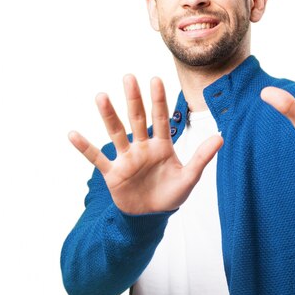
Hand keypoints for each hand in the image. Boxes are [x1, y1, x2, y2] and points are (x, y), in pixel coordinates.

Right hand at [68, 75, 222, 213]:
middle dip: (133, 99)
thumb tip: (221, 137)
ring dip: (108, 116)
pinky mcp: (113, 173)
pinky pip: (97, 158)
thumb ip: (202, 157)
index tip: (155, 79)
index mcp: (162, 146)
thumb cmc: (171, 195)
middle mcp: (142, 148)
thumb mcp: (189, 177)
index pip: (160, 119)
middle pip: (137, 119)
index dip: (158, 100)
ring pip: (116, 133)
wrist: (152, 217)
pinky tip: (73, 134)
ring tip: (101, 96)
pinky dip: (85, 148)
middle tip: (129, 77)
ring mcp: (126, 159)